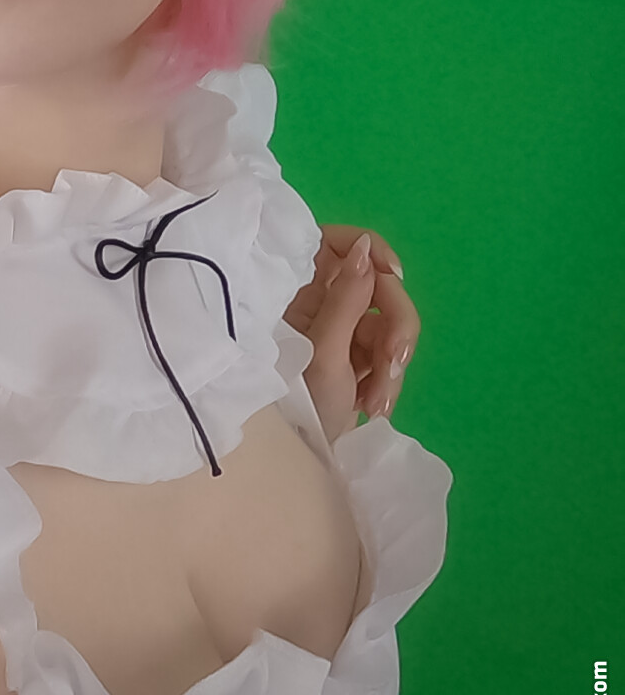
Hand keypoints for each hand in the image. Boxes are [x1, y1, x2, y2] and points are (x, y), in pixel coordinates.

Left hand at [282, 224, 419, 442]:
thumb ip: (347, 298)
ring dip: (394, 362)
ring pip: (392, 321)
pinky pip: (391, 350)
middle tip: (393, 363)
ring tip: (376, 401)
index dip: (372, 250)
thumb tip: (366, 247)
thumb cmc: (298, 398)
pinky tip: (375, 405)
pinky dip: (388, 379)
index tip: (393, 274)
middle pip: (380, 285)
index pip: (338, 242)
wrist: (301, 453)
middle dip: (396, 326)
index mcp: (300, 286)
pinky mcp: (360, 353)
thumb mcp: (323, 350)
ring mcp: (343, 326)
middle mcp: (321, 298)